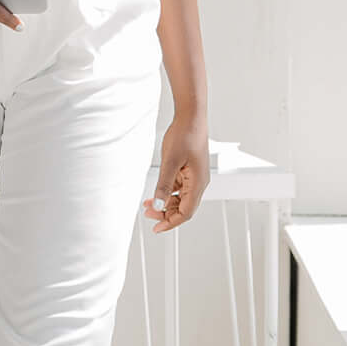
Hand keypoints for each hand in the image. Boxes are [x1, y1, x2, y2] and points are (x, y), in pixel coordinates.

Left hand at [144, 115, 209, 232]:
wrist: (191, 117)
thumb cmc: (184, 135)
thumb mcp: (170, 162)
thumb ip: (163, 186)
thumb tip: (158, 206)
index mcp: (198, 183)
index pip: (186, 212)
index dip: (171, 223)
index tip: (156, 229)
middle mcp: (199, 182)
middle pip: (184, 208)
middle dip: (166, 214)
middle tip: (147, 214)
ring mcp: (195, 176)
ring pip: (181, 198)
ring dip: (165, 203)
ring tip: (148, 204)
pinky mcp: (189, 170)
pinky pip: (179, 188)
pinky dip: (168, 192)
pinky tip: (156, 192)